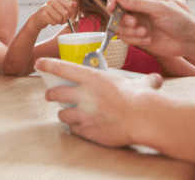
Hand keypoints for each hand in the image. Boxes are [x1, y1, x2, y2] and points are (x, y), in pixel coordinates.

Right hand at [30, 0, 75, 31]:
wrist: (38, 19)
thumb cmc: (51, 14)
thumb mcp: (60, 9)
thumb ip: (69, 6)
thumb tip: (75, 4)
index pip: (70, 5)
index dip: (70, 13)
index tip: (68, 15)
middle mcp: (51, 1)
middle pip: (65, 13)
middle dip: (65, 19)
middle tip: (62, 21)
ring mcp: (46, 7)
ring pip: (59, 18)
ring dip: (59, 22)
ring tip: (56, 21)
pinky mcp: (42, 14)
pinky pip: (53, 22)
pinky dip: (54, 24)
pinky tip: (51, 21)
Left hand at [36, 57, 161, 146]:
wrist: (144, 119)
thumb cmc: (142, 99)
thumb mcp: (140, 84)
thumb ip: (144, 81)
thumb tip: (156, 79)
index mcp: (92, 78)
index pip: (62, 68)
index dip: (48, 64)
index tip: (38, 63)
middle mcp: (84, 95)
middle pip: (56, 93)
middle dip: (51, 94)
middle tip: (50, 95)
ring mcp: (84, 114)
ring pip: (62, 114)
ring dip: (64, 114)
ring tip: (68, 114)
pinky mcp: (87, 131)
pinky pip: (74, 130)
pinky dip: (75, 129)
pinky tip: (81, 128)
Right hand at [106, 0, 194, 57]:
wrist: (189, 40)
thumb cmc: (179, 20)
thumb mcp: (159, 8)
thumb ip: (138, 3)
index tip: (113, 6)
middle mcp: (136, 10)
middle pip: (115, 10)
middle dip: (121, 18)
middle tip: (134, 23)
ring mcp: (136, 24)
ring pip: (118, 26)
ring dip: (130, 31)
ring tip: (145, 32)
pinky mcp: (137, 37)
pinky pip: (126, 39)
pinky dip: (135, 40)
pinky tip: (148, 39)